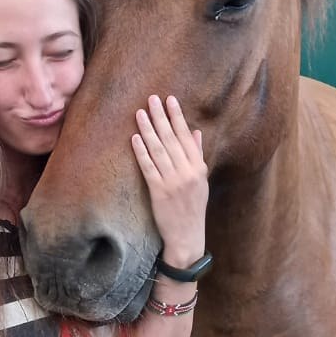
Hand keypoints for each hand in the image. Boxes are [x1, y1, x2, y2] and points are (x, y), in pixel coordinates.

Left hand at [132, 95, 207, 267]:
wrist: (187, 237)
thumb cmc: (193, 208)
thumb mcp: (201, 181)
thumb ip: (197, 155)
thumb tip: (195, 132)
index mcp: (198, 168)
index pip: (186, 137)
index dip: (177, 117)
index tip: (170, 100)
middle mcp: (187, 173)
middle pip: (172, 139)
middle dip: (161, 117)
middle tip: (151, 99)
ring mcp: (173, 182)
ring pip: (159, 150)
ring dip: (148, 130)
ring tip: (140, 113)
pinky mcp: (159, 192)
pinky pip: (148, 168)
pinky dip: (141, 152)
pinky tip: (134, 138)